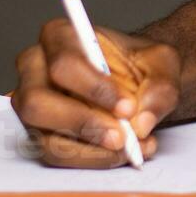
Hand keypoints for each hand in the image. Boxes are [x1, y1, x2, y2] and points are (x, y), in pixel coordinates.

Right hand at [12, 20, 180, 167]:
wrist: (140, 80)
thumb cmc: (142, 63)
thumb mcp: (163, 62)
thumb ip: (160, 86)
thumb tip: (142, 121)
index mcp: (60, 37)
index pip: (64, 64)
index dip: (93, 89)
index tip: (127, 107)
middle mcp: (35, 71)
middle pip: (38, 103)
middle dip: (83, 124)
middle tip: (122, 137)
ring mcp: (32, 106)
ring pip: (45, 137)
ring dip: (91, 150)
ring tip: (132, 147)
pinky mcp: (39, 133)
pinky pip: (56, 155)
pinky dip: (92, 159)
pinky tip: (123, 153)